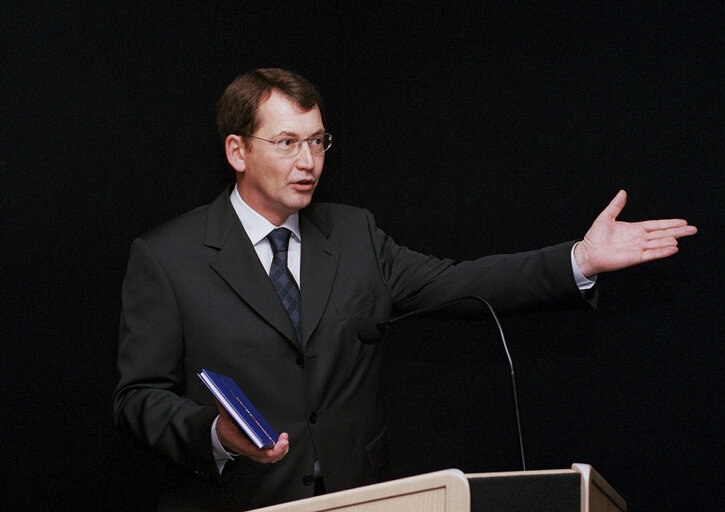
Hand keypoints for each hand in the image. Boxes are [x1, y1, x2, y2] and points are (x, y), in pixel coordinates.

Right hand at [215, 399, 289, 463]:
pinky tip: (284, 443)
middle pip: (262, 457)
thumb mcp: (224, 416)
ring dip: (280, 452)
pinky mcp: (258, 451)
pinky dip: (279, 452)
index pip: (249, 450)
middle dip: (276, 451)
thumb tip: (220, 396)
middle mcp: (246, 449)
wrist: (222, 436)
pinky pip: (270, 456)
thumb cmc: (225, 426)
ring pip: (268, 458)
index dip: (261, 452)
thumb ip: (223, 407)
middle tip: (284, 441)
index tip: (271, 451)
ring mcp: (253, 452)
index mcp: (237, 441)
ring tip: (285, 440)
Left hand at [574, 190, 696, 277]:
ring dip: (669, 241)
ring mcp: (638, 248)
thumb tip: (622, 192)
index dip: (669, 223)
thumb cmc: (595, 237)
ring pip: (658, 243)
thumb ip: (616, 205)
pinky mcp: (634, 257)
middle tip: (692, 229)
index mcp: (634, 229)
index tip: (682, 222)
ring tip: (681, 238)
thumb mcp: (606, 217)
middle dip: (677, 231)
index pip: (656, 225)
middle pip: (662, 234)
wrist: (588, 252)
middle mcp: (639, 239)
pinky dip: (661, 251)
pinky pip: (651, 254)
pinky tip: (672, 248)